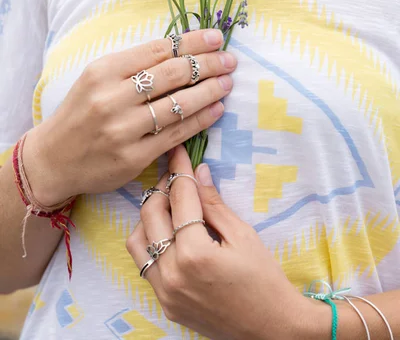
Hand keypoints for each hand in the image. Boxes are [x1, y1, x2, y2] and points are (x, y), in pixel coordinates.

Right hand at [23, 29, 235, 204]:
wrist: (53, 158)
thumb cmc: (80, 112)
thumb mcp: (98, 78)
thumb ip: (134, 65)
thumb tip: (182, 51)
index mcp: (104, 70)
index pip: (158, 49)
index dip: (192, 42)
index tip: (216, 37)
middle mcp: (113, 97)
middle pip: (172, 74)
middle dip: (208, 64)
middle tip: (230, 59)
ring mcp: (123, 129)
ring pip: (179, 105)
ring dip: (210, 91)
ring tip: (228, 82)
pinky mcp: (133, 156)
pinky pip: (176, 134)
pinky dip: (200, 120)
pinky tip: (216, 109)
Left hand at [126, 145, 314, 339]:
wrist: (271, 328)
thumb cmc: (264, 279)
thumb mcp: (243, 235)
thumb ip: (214, 203)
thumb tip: (197, 171)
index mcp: (194, 253)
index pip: (180, 198)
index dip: (179, 169)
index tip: (178, 150)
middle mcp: (172, 273)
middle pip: (150, 213)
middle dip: (162, 187)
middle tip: (178, 176)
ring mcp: (164, 292)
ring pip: (137, 239)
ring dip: (150, 216)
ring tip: (173, 206)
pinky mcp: (164, 303)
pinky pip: (145, 264)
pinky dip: (152, 242)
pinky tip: (171, 234)